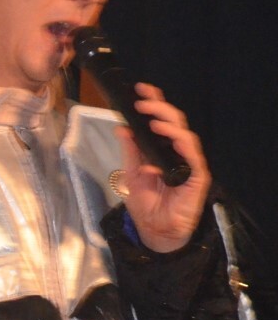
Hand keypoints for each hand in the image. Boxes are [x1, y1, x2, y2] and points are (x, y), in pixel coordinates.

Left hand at [117, 83, 210, 253]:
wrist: (155, 230)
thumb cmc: (146, 204)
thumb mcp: (131, 173)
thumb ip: (130, 151)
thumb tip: (122, 127)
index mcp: (161, 149)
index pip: (160, 121)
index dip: (154, 104)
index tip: (140, 89)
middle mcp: (177, 152)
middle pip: (174, 123)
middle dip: (159, 108)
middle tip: (144, 100)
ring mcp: (188, 163)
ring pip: (185, 135)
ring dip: (169, 125)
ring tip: (152, 119)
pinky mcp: (197, 176)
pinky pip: (193, 157)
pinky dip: (182, 145)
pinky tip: (171, 137)